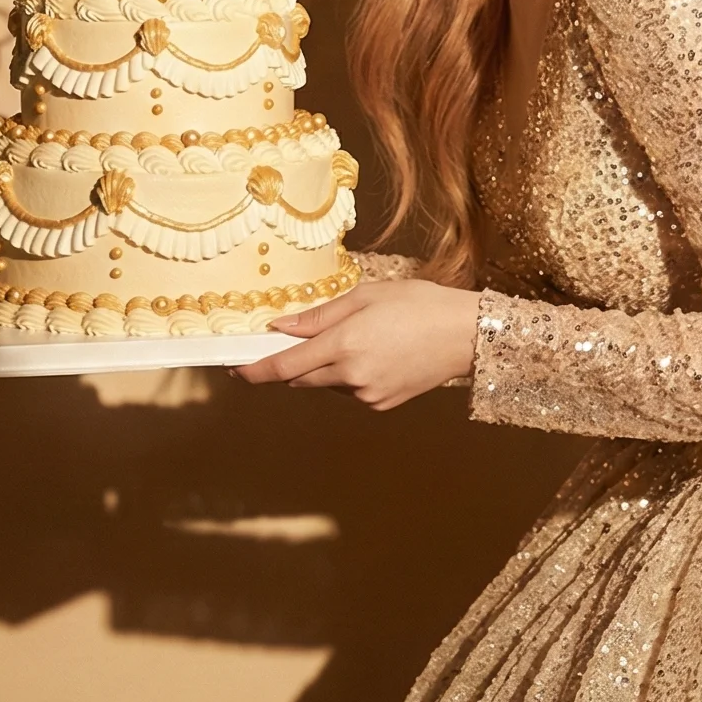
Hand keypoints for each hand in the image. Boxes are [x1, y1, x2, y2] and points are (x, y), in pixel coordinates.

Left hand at [230, 279, 481, 408]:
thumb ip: (320, 316)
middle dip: (293, 363)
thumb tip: (281, 327)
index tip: (235, 370)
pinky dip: (349, 376)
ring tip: (360, 339)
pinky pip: (350, 391)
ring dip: (325, 367)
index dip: (255, 370)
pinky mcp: (381, 404)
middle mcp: (352, 376)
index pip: (284, 366)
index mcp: (345, 345)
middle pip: (300, 378)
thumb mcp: (366, 296)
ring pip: (326, 385)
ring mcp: (367, 395)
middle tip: (295, 342)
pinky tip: (376, 354)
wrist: (466, 335)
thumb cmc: (420, 305)